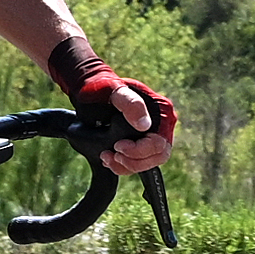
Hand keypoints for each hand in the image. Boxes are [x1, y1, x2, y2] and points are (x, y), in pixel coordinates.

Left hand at [49, 36, 178, 174]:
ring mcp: (150, 135)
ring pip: (148, 163)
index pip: (160, 142)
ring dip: (127, 165)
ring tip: (107, 158)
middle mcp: (160, 126)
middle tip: (113, 156)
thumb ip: (131, 104)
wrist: (91, 93)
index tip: (118, 146)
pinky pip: (137, 162)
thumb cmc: (104, 88)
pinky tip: (109, 159)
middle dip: (134, 161)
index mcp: (162, 111)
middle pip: (158, 156)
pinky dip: (123, 166)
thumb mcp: (116, 91)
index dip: (140, 150)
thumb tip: (144, 125)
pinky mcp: (139, 143)